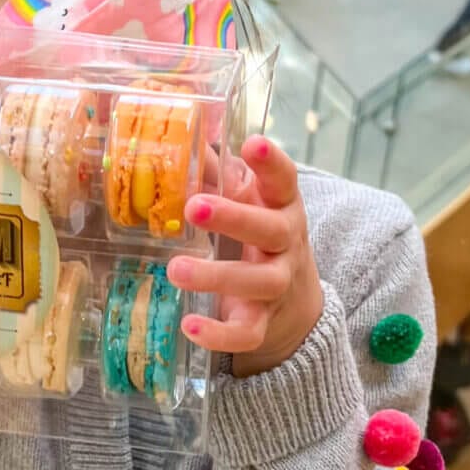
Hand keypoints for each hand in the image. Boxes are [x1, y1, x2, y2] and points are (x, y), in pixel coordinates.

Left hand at [166, 135, 324, 375]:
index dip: (270, 162)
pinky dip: (219, 334)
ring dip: (217, 276)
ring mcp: (278, 285)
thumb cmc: (257, 235)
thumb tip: (178, 135)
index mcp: (281, 206)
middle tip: (194, 207)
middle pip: (270, 230)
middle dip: (234, 218)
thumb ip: (214, 173)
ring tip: (175, 270)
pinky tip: (190, 325)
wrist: (293, 302)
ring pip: (258, 282)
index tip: (252, 143)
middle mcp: (286, 243)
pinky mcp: (263, 322)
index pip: (283, 180)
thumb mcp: (245, 202)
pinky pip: (246, 333)